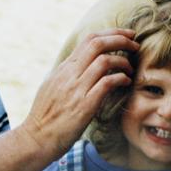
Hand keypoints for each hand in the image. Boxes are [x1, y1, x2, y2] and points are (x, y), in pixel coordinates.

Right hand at [20, 28, 138, 158]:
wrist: (36, 138)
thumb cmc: (46, 115)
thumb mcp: (52, 86)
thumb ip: (67, 73)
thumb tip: (80, 63)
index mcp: (64, 68)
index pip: (89, 39)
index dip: (111, 33)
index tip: (126, 34)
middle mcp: (69, 74)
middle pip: (97, 43)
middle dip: (120, 39)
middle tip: (135, 44)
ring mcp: (76, 89)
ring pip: (104, 61)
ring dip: (123, 61)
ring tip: (130, 68)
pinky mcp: (84, 105)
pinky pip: (107, 83)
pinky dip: (120, 78)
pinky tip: (126, 82)